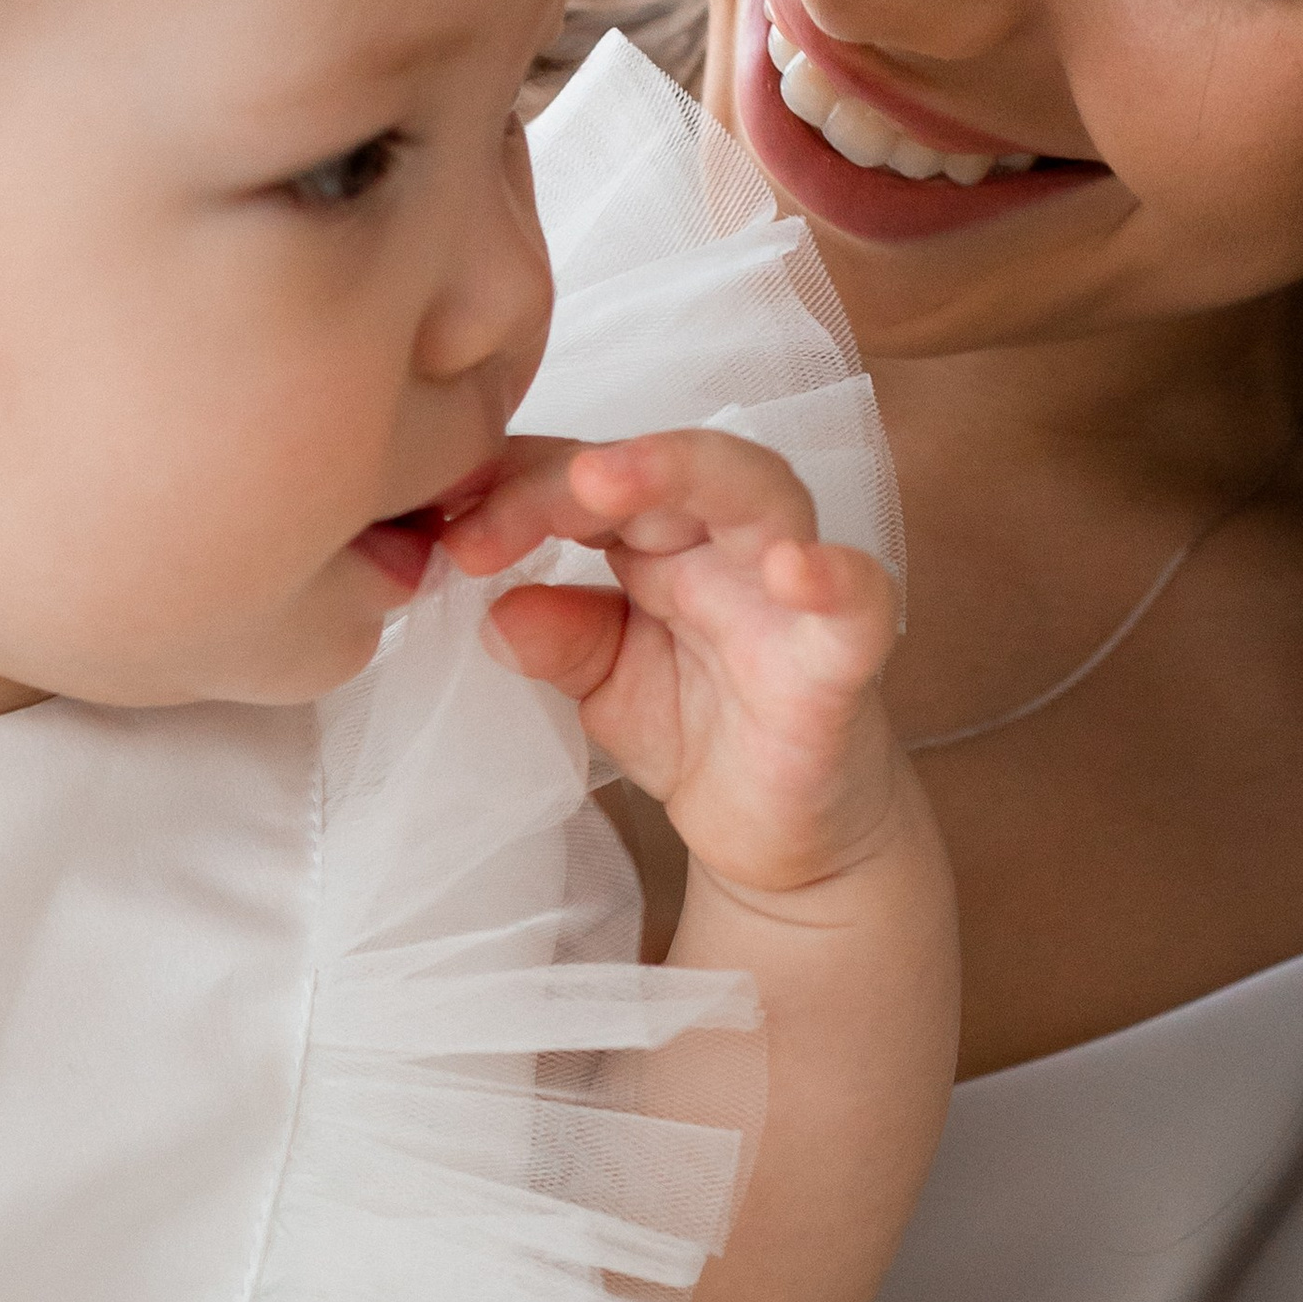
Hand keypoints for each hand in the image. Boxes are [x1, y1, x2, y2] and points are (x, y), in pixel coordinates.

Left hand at [443, 431, 903, 905]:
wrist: (787, 837)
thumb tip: (493, 611)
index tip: (444, 534)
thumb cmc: (702, 731)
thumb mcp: (602, 683)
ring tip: (605, 480)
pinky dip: (834, 577)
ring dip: (685, 471)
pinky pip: (858, 602)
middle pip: (669, 464)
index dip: (515, 493)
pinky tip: (796, 570)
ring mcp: (787, 593)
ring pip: (760, 493)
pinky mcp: (840, 657)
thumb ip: (556, 638)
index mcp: (660, 540)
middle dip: (586, 463)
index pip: (587, 481)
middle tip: (504, 499)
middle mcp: (725, 546)